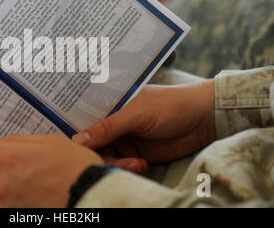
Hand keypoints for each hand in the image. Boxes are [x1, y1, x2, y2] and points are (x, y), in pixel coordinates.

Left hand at [0, 134, 103, 207]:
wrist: (91, 196)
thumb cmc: (74, 167)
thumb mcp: (47, 141)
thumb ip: (15, 141)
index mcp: (5, 158)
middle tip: (20, 165)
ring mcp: (4, 204)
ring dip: (4, 184)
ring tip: (31, 181)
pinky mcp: (11, 217)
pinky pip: (2, 204)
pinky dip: (12, 199)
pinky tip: (33, 193)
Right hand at [73, 80, 215, 165]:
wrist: (203, 119)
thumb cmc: (169, 105)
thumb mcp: (135, 114)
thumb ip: (107, 127)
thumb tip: (77, 139)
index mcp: (110, 106)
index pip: (85, 120)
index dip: (77, 134)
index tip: (70, 147)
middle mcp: (114, 123)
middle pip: (93, 144)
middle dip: (99, 154)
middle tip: (109, 160)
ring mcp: (125, 139)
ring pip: (107, 157)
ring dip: (117, 164)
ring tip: (134, 162)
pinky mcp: (136, 154)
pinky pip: (122, 165)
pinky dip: (128, 168)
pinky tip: (141, 164)